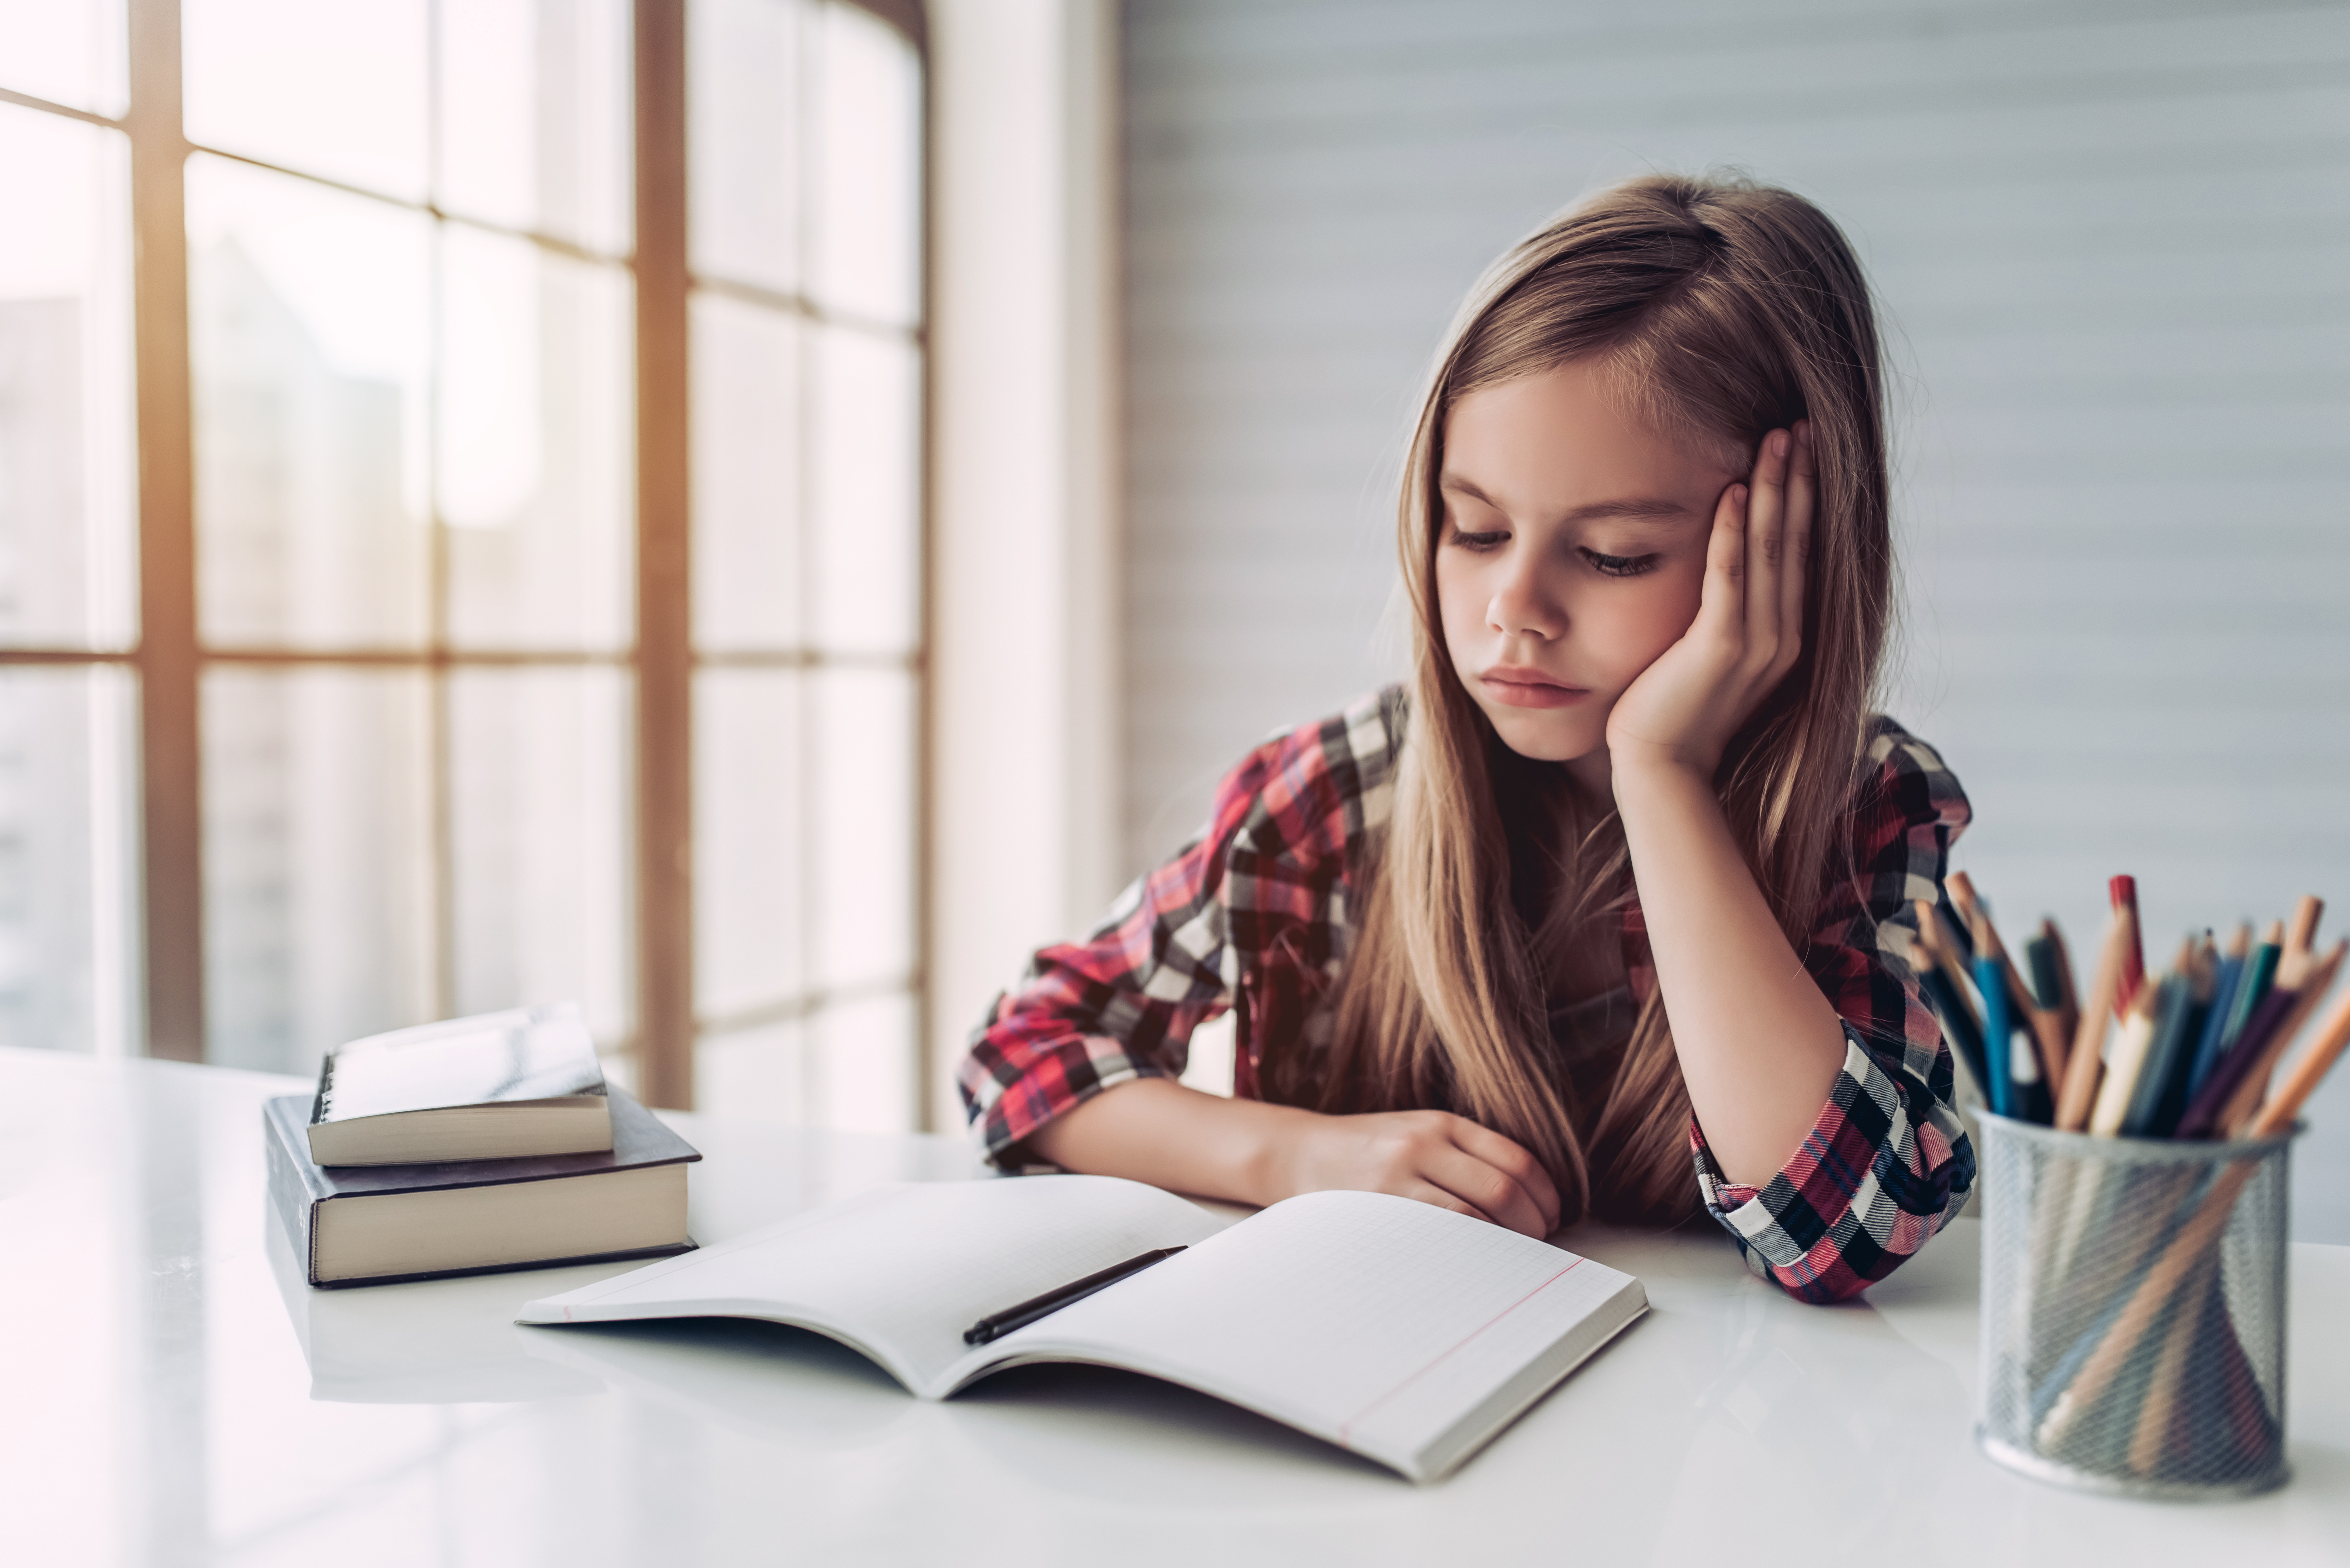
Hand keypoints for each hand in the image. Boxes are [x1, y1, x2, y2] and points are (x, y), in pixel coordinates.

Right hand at [1270, 1109, 1561, 1237]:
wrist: (1298, 1153)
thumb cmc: (1366, 1149)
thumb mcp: (1418, 1131)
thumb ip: (1466, 1154)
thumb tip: (1527, 1200)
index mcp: (1442, 1123)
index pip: (1516, 1159)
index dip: (1546, 1194)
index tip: (1553, 1215)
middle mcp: (1423, 1144)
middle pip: (1503, 1190)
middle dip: (1532, 1225)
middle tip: (1537, 1243)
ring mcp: (1399, 1176)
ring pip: (1475, 1217)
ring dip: (1504, 1244)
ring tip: (1510, 1258)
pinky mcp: (1379, 1208)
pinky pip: (1438, 1237)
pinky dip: (1466, 1253)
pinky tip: (1473, 1263)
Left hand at [1604, 422, 1813, 780]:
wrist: (1660, 767)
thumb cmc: (1675, 710)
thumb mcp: (1711, 654)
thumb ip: (1728, 614)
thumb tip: (1726, 568)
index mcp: (1785, 636)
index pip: (1801, 552)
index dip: (1804, 498)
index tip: (1801, 449)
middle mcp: (1782, 636)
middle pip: (1797, 540)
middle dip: (1798, 480)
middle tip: (1799, 425)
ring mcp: (1757, 643)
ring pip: (1771, 550)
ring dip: (1774, 491)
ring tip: (1777, 439)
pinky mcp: (1719, 649)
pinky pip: (1729, 578)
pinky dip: (1731, 532)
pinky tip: (1733, 490)